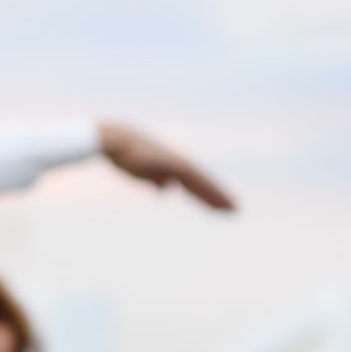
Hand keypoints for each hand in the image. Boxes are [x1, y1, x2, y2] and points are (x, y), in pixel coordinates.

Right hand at [98, 121, 237, 211]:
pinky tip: (213, 201)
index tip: (220, 208)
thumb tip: (168, 189)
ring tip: (231, 210)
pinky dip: (204, 190)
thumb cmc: (124, 154)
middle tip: (235, 211)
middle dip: (217, 196)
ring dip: (216, 196)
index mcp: (173, 166)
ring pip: (201, 181)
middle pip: (202, 182)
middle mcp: (178, 163)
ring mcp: (176, 162)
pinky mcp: (172, 163)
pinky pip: (192, 179)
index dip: (208, 195)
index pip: (195, 183)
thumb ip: (157, 179)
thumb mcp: (143, 172)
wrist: (114, 140)